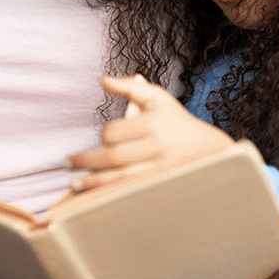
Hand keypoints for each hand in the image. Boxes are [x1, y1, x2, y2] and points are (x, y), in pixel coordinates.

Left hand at [66, 74, 233, 192]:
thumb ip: (130, 88)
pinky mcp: (159, 189)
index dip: (103, 136)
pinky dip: (108, 196)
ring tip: (73, 185)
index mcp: (154, 124)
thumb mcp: (159, 99)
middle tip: (67, 163)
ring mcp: (158, 173)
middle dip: (86, 162)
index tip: (104, 137)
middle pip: (112, 158)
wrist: (211, 153)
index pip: (114, 133)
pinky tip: (93, 198)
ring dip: (92, 183)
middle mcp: (156, 149)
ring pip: (118, 180)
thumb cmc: (178, 123)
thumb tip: (103, 80)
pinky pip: (127, 194)